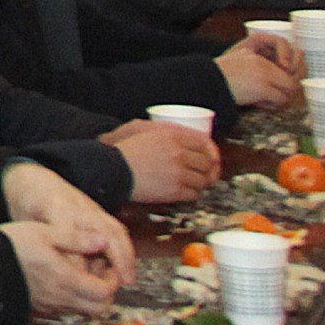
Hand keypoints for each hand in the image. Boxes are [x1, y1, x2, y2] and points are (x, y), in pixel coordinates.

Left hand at [3, 160, 136, 272]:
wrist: (33, 179)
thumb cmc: (26, 204)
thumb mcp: (25, 222)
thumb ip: (41, 244)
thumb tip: (57, 272)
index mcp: (56, 207)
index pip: (71, 234)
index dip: (77, 259)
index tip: (81, 279)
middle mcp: (78, 207)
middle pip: (103, 230)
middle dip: (116, 256)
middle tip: (122, 281)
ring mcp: (91, 208)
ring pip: (114, 229)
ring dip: (125, 255)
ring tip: (128, 279)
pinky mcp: (98, 212)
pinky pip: (116, 229)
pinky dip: (124, 249)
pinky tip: (126, 269)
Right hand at [3, 217, 126, 319]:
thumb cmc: (11, 246)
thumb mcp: (44, 232)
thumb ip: (76, 238)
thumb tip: (102, 241)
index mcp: (66, 279)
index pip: (105, 292)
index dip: (113, 279)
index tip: (108, 265)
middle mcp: (61, 298)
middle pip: (100, 308)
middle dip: (106, 291)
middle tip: (99, 272)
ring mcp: (51, 307)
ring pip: (84, 311)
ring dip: (90, 296)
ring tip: (81, 274)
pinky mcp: (40, 309)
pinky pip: (67, 310)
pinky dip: (74, 299)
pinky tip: (63, 280)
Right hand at [105, 119, 222, 201]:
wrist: (113, 169)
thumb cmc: (124, 150)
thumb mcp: (144, 130)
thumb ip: (166, 132)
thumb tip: (185, 138)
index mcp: (172, 136)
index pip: (204, 143)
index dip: (211, 152)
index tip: (212, 158)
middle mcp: (178, 153)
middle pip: (207, 163)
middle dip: (209, 170)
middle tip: (206, 174)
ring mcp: (178, 172)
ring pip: (203, 180)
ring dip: (200, 183)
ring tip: (194, 183)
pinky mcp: (174, 190)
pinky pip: (194, 194)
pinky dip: (192, 194)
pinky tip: (185, 191)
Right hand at [216, 42, 299, 109]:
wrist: (205, 83)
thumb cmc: (216, 78)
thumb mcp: (236, 65)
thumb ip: (252, 67)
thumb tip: (265, 77)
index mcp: (256, 56)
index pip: (282, 68)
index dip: (282, 80)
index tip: (275, 89)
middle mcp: (262, 64)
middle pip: (289, 78)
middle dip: (285, 90)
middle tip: (275, 99)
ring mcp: (263, 75)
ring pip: (288, 89)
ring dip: (280, 98)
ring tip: (266, 102)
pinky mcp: (262, 88)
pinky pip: (280, 99)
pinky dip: (273, 105)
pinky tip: (260, 104)